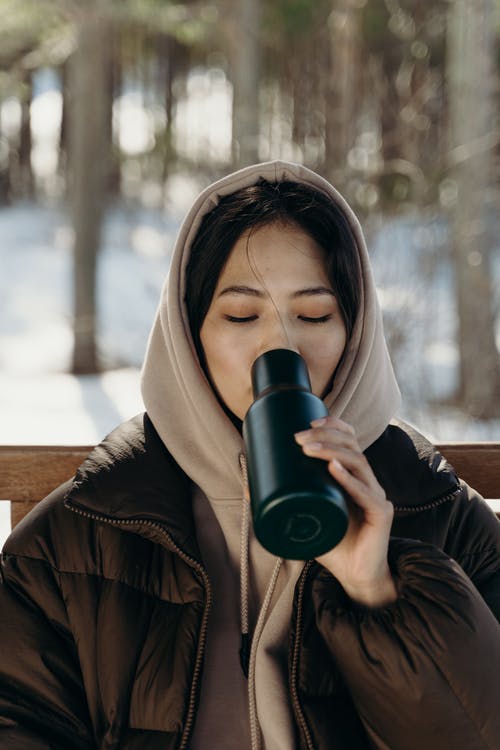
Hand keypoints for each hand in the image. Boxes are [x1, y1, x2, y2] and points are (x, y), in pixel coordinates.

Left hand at [294, 416, 396, 607]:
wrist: (356, 577)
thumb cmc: (333, 545)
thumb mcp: (305, 518)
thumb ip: (284, 503)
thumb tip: (249, 487)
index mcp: (354, 476)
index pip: (350, 440)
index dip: (334, 425)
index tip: (309, 420)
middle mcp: (368, 482)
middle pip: (353, 446)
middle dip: (326, 435)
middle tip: (299, 437)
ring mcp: (377, 497)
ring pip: (359, 463)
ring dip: (332, 451)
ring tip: (309, 448)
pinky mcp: (382, 515)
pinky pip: (367, 494)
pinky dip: (349, 480)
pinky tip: (334, 469)